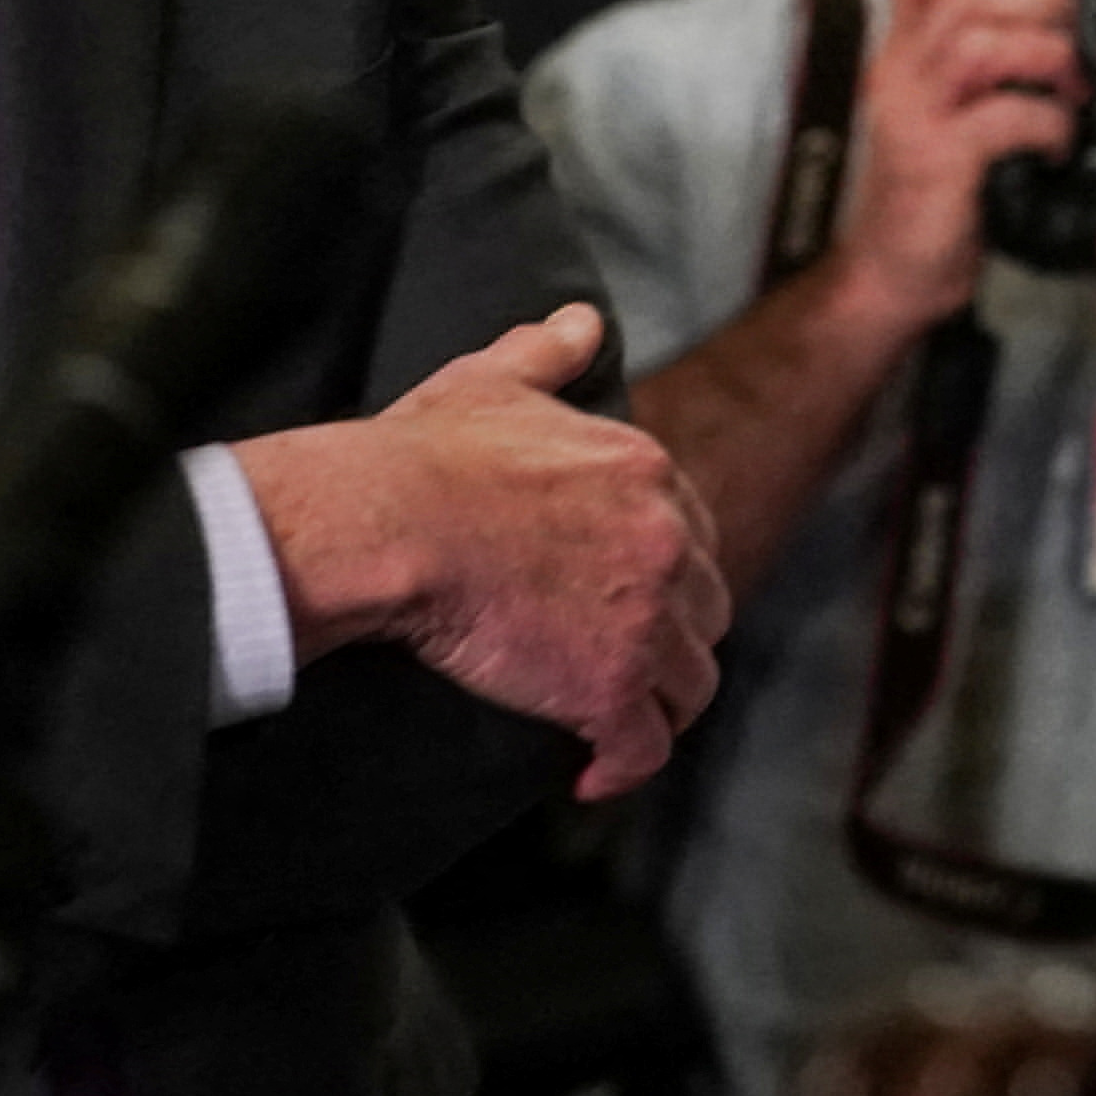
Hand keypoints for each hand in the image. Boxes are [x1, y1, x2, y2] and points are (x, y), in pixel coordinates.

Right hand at [240, 304, 732, 798]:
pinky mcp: (609, 685)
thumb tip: (580, 318)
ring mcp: (646, 618)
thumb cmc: (426, 456)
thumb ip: (547, 349)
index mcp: (646, 472)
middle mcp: (665, 541)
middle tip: (621, 662)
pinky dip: (624, 767)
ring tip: (613, 724)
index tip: (628, 598)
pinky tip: (593, 777)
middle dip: (672, 639)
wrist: (390, 522)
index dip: (665, 573)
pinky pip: (644, 746)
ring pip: (689, 683)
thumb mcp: (494, 382)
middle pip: (704, 609)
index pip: (691, 535)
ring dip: (656, 706)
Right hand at [810, 0, 1094, 334]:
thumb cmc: (943, 189)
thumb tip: (1077, 19)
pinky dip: (1046, 122)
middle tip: (1081, 34)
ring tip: (1076, 88)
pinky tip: (1059, 142)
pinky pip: (999, 117)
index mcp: (907, 49)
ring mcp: (913, 115)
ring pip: (978, 44)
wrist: (893, 273)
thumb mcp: (961, 109)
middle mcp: (900, 71)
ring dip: (1047, 57)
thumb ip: (997, 60)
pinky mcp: (934, 162)